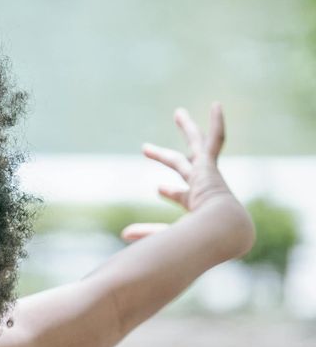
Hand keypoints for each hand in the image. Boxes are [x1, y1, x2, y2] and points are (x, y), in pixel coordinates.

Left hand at [124, 103, 249, 254]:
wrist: (222, 232)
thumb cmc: (196, 241)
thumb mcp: (167, 238)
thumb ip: (147, 233)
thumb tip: (123, 233)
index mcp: (197, 207)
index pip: (182, 195)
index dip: (171, 192)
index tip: (159, 188)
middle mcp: (204, 189)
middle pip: (183, 167)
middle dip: (167, 158)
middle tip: (145, 149)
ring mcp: (208, 176)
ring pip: (197, 146)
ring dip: (188, 129)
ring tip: (177, 113)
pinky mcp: (210, 165)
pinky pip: (216, 139)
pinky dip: (216, 122)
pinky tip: (216, 105)